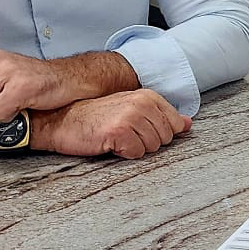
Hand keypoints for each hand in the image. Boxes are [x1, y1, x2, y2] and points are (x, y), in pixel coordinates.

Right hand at [31, 89, 190, 159]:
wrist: (60, 119)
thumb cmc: (94, 117)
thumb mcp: (130, 109)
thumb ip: (161, 115)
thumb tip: (187, 124)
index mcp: (147, 96)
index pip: (176, 123)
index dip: (159, 133)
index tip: (140, 130)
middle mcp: (142, 103)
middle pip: (165, 138)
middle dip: (146, 142)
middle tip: (124, 134)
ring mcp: (131, 116)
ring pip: (152, 147)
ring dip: (134, 148)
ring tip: (116, 137)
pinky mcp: (119, 131)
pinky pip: (136, 153)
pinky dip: (123, 153)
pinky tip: (110, 144)